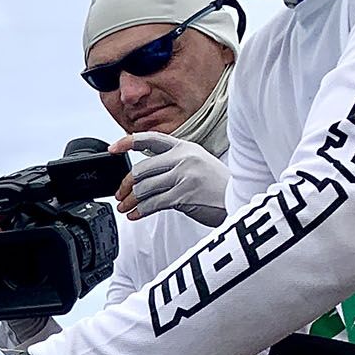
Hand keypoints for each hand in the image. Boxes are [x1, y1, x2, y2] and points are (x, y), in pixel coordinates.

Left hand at [112, 131, 226, 226]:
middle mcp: (184, 158)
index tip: (112, 149)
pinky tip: (135, 215)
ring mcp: (185, 175)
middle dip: (126, 185)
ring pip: (144, 188)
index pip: (151, 139)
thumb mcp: (197, 165)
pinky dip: (140, 211)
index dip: (128, 142)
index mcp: (185, 147)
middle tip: (120, 196)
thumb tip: (139, 177)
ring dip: (131, 201)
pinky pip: (152, 203)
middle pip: (141, 170)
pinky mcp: (184, 194)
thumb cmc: (217, 186)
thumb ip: (172, 165)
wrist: (242, 199)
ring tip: (126, 208)